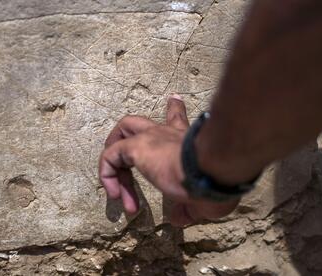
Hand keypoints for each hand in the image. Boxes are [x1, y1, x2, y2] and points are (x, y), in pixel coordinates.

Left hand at [98, 94, 238, 225]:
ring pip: (122, 132)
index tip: (174, 99)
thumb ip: (187, 208)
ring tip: (115, 190)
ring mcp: (149, 138)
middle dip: (125, 138)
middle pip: (138, 123)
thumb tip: (179, 217)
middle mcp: (166, 134)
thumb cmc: (214, 185)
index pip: (178, 120)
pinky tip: (115, 195)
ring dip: (113, 160)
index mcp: (185, 143)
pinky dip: (107, 175)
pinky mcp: (135, 147)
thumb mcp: (202, 202)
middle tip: (125, 162)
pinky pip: (109, 156)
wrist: (211, 172)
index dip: (175, 110)